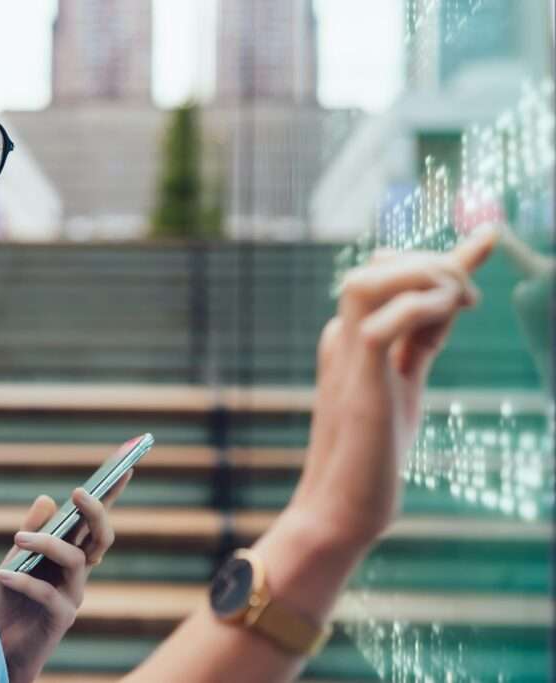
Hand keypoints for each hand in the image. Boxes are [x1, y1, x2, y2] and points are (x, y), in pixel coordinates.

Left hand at [0, 470, 131, 682]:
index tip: (125, 466)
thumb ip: (32, 531)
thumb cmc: (10, 600)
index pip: (95, 520)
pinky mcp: (61, 618)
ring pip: (75, 559)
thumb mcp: (16, 559)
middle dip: (95, 512)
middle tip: (77, 492)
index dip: (112, 494)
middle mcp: (79, 571)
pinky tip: (2, 576)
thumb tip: (47, 499)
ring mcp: (73, 594)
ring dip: (47, 543)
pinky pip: (46, 592)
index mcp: (71, 552)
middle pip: (101, 537)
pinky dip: (22, 581)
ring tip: (18, 538)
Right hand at [289, 226, 497, 553]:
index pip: (390, 277)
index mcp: (349, 337)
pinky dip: (420, 308)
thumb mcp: (405, 384)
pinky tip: (449, 318)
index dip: (440, 255)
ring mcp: (344, 353)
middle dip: (437, 265)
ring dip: (426, 278)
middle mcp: (341, 336)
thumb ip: (421, 342)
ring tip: (462, 304)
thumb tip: (450, 304)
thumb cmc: (374, 454)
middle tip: (474, 299)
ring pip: (373, 279)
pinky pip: (380, 320)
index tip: (489, 238)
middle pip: (380, 266)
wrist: (343, 505)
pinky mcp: (356, 377)